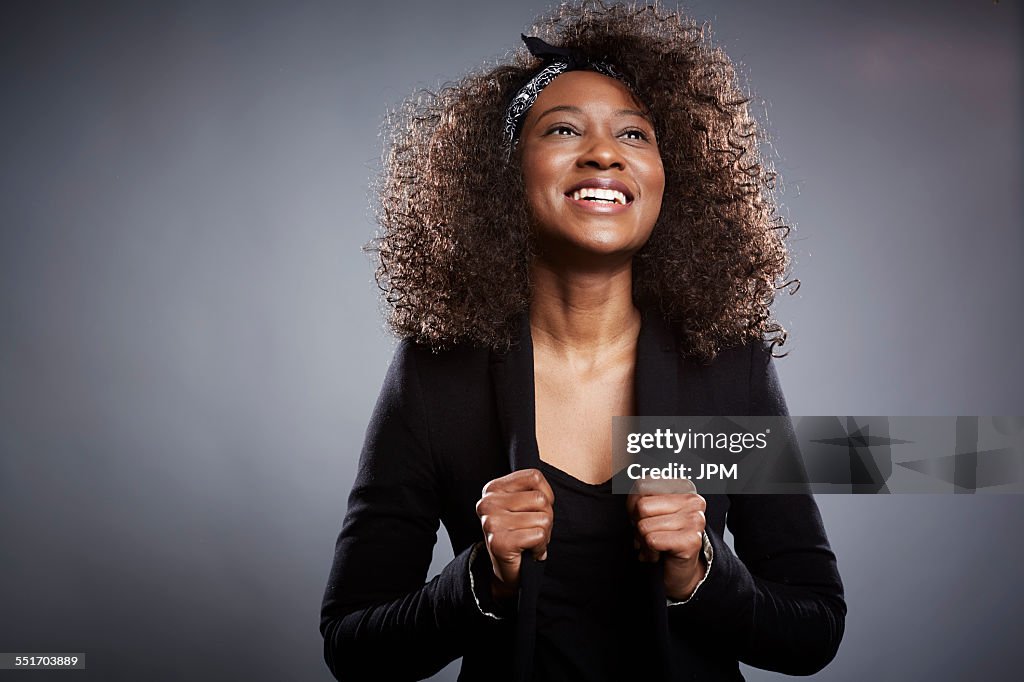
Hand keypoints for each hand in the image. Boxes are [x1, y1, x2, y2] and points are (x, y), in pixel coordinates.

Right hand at [475, 469, 554, 603]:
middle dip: (546, 518)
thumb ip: (532, 490)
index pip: (534, 477)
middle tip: (532, 531)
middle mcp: (488, 502)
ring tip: (529, 542)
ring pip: (543, 518)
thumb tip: (547, 494)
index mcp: (493, 488)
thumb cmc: (518, 535)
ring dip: (544, 535)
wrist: (505, 571)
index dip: (546, 495)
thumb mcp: (522, 505)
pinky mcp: (499, 542)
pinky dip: (540, 547)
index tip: (534, 511)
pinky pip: (539, 536)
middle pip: (541, 500)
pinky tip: (528, 552)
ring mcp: (492, 522)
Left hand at [626, 478, 706, 600]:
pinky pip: (652, 540)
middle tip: (648, 534)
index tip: (641, 517)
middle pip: (641, 506)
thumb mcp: (650, 511)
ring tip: (654, 545)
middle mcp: (693, 501)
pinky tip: (659, 554)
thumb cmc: (663, 536)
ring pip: (645, 526)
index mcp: (683, 487)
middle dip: (638, 524)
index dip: (633, 505)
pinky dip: (649, 551)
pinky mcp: (692, 541)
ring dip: (643, 541)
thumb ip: (640, 497)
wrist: (680, 570)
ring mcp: (695, 520)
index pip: (643, 484)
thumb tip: (632, 500)